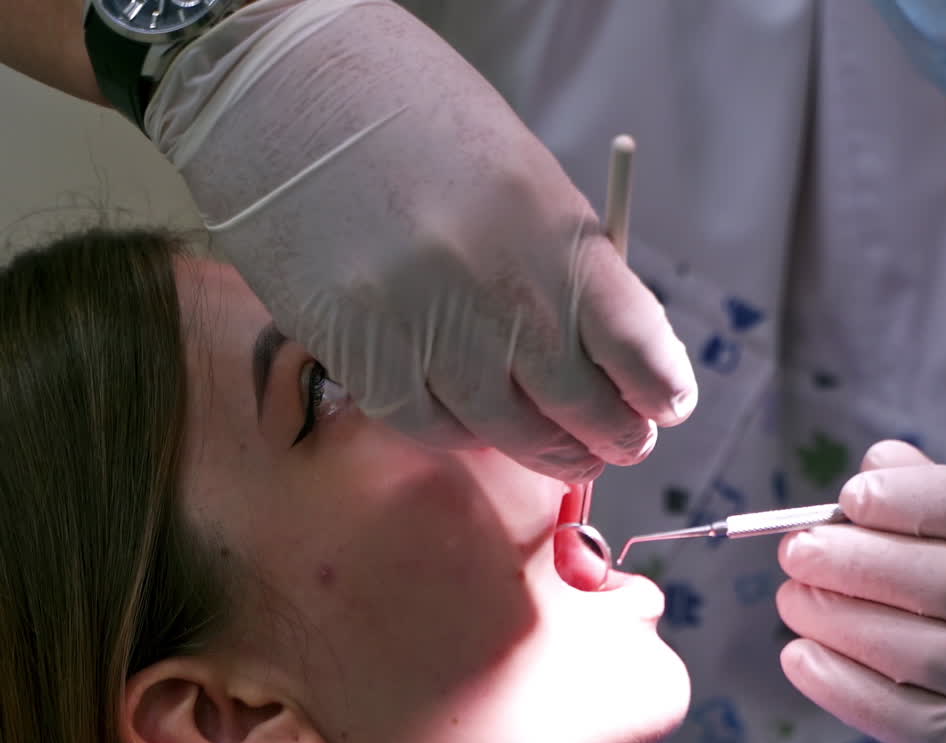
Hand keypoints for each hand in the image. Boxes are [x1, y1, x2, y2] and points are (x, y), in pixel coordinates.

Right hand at [145, 0, 695, 479]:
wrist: (278, 86)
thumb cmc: (410, 120)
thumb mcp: (521, 176)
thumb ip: (568, 266)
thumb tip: (616, 355)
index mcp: (553, 230)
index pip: (637, 345)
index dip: (661, 391)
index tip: (665, 406)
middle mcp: (497, 286)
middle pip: (581, 404)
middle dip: (613, 437)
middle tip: (620, 445)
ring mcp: (424, 326)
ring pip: (509, 431)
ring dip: (547, 451)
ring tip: (561, 451)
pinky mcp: (359, 354)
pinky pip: (431, 428)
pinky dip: (463, 435)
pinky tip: (476, 423)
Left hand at [776, 440, 945, 742]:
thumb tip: (880, 461)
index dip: (915, 499)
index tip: (852, 496)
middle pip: (940, 581)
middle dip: (852, 561)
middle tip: (797, 551)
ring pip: (912, 650)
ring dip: (836, 620)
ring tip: (794, 599)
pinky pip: (899, 716)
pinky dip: (840, 685)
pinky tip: (801, 658)